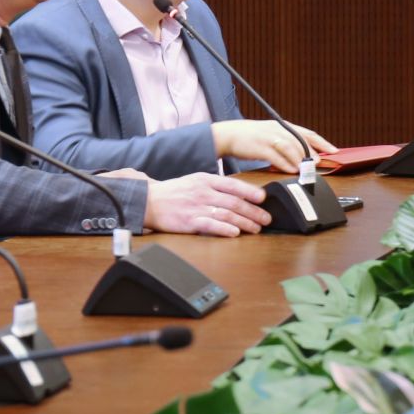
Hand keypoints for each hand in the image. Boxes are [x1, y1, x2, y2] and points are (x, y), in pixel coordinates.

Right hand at [145, 172, 271, 235]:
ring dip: (244, 222)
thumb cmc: (174, 192)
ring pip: (227, 214)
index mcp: (206, 180)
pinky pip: (211, 225)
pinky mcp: (189, 222)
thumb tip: (239, 193)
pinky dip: (225, 229)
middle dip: (254, 212)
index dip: (251, 192)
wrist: (148, 201)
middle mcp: (203, 192)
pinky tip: (235, 233)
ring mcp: (196, 207)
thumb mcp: (195, 181)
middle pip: (235, 202)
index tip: (264, 198)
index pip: (234, 185)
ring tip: (256, 229)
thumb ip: (215, 185)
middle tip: (266, 219)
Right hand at [213, 119, 337, 172]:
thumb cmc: (251, 137)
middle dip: (311, 153)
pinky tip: (290, 170)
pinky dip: (285, 164)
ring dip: (300, 160)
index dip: (322, 142)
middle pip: (301, 141)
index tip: (334, 150)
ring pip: (290, 148)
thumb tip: (305, 155)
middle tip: (318, 163)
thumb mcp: (272, 135)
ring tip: (305, 169)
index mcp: (283, 126)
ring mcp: (269, 137)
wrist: (228, 134)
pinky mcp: (259, 147)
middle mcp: (278, 130)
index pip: (307, 133)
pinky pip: (275, 156)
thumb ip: (287, 143)